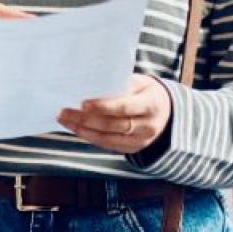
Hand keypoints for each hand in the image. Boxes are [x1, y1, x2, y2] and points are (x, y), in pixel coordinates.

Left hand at [57, 74, 172, 154]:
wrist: (168, 113)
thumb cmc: (148, 92)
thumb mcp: (142, 82)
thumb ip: (121, 84)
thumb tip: (91, 83)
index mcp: (151, 104)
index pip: (124, 107)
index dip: (103, 107)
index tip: (83, 103)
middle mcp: (147, 126)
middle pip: (112, 125)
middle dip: (85, 119)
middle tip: (64, 111)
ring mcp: (141, 141)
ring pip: (108, 139)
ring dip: (83, 130)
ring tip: (65, 120)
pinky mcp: (133, 149)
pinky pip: (108, 146)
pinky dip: (90, 138)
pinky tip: (77, 129)